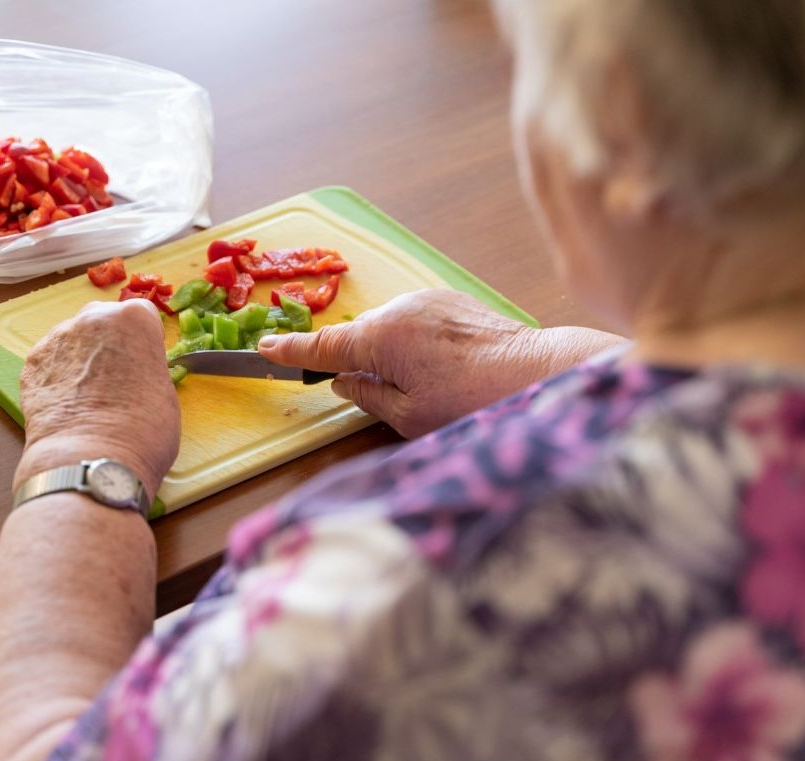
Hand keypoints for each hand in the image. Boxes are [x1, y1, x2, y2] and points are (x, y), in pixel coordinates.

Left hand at [15, 299, 179, 498]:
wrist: (90, 460)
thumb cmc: (142, 432)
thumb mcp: (165, 393)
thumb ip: (149, 368)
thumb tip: (137, 372)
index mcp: (134, 319)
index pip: (143, 315)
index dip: (145, 339)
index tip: (145, 360)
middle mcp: (93, 318)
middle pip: (104, 319)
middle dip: (110, 340)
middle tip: (118, 375)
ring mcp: (57, 338)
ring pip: (74, 338)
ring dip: (83, 357)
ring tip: (89, 394)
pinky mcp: (31, 362)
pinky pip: (51, 360)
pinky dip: (59, 375)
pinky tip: (69, 402)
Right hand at [259, 289, 623, 437]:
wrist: (538, 372)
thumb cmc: (475, 401)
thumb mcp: (409, 416)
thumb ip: (366, 395)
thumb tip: (343, 381)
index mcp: (381, 338)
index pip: (322, 346)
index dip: (291, 351)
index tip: (266, 350)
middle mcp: (399, 309)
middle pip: (357, 337)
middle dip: (355, 362)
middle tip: (368, 392)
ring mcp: (426, 300)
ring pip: (388, 329)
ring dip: (389, 354)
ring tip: (423, 387)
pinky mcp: (449, 300)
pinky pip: (414, 321)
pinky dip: (413, 343)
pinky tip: (440, 369)